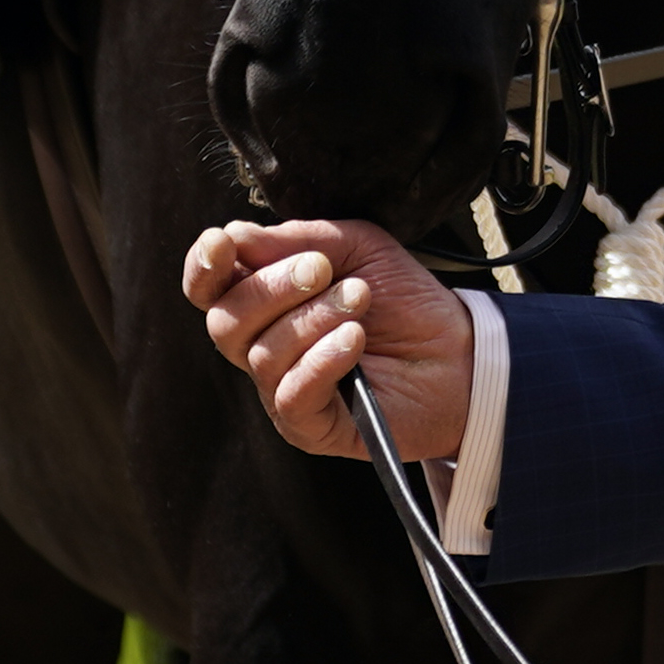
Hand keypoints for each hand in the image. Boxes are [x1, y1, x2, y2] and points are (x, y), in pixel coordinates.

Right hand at [191, 217, 470, 461]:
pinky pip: (291, 396)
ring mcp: (282, 390)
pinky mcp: (311, 428)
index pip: (210, 289)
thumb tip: (235, 236)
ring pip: (262, 355)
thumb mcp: (358, 248)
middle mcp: (262, 348)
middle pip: (225, 321)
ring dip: (312, 319)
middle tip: (322, 269)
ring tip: (359, 299)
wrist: (459, 353)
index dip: (203, 267)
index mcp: (265, 302)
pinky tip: (354, 339)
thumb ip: (299, 239)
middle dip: (271, 288)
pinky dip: (321, 360)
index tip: (222, 244)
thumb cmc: (403, 301)